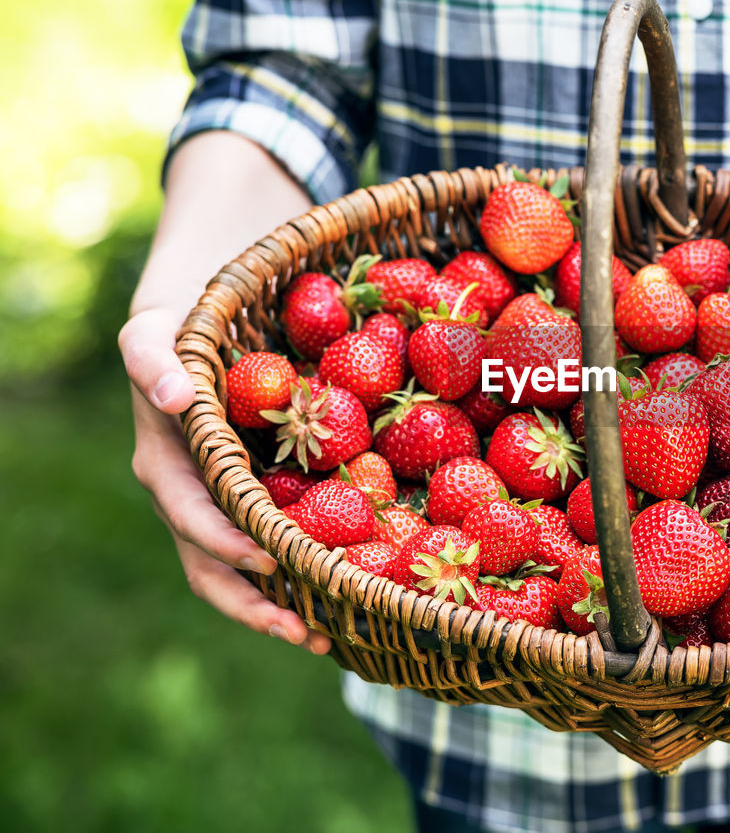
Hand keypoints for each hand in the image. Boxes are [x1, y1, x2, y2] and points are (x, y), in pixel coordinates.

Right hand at [120, 305, 330, 654]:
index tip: (270, 559)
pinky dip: (294, 580)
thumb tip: (173, 397)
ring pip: (238, 576)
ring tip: (325, 636)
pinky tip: (337, 598)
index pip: (193, 518)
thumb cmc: (174, 332)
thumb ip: (155, 363)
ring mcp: (215, 511)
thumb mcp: (152, 335)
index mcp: (165, 468)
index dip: (227, 543)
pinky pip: (265, 552)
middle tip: (306, 632)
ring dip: (276, 609)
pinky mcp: (244, 508)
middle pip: (212, 570)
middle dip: (254, 606)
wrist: (186, 334)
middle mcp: (188, 501)